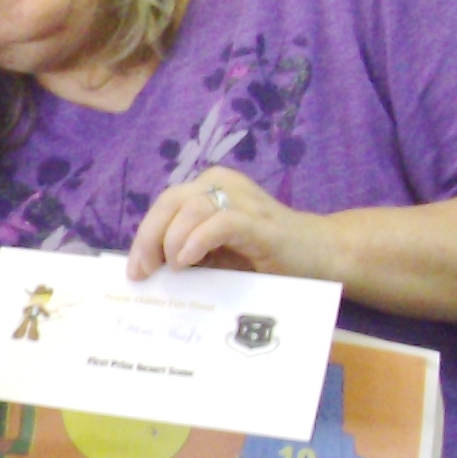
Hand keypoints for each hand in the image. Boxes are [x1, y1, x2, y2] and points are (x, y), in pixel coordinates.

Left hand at [129, 165, 341, 283]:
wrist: (320, 255)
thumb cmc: (265, 257)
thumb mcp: (218, 254)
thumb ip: (188, 254)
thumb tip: (148, 272)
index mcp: (209, 189)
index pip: (164, 205)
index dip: (144, 235)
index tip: (136, 270)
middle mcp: (222, 185)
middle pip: (170, 202)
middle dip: (150, 239)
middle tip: (145, 272)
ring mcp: (242, 199)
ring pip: (191, 208)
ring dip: (173, 240)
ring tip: (173, 268)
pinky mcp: (260, 222)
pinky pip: (221, 222)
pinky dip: (198, 240)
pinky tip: (187, 261)